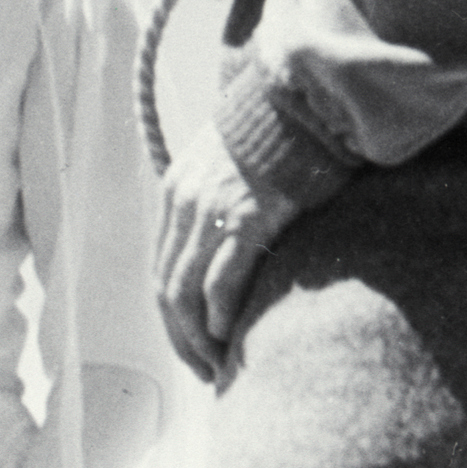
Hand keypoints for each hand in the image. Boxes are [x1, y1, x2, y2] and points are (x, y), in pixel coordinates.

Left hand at [154, 124, 282, 385]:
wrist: (305, 98)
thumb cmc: (281, 136)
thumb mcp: (232, 164)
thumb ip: (221, 202)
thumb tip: (229, 244)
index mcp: (177, 193)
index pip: (161, 270)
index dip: (172, 316)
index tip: (191, 345)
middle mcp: (184, 204)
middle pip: (166, 289)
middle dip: (181, 338)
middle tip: (203, 369)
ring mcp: (211, 211)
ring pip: (185, 294)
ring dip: (197, 338)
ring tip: (217, 365)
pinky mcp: (246, 218)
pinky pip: (220, 282)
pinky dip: (219, 316)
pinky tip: (229, 337)